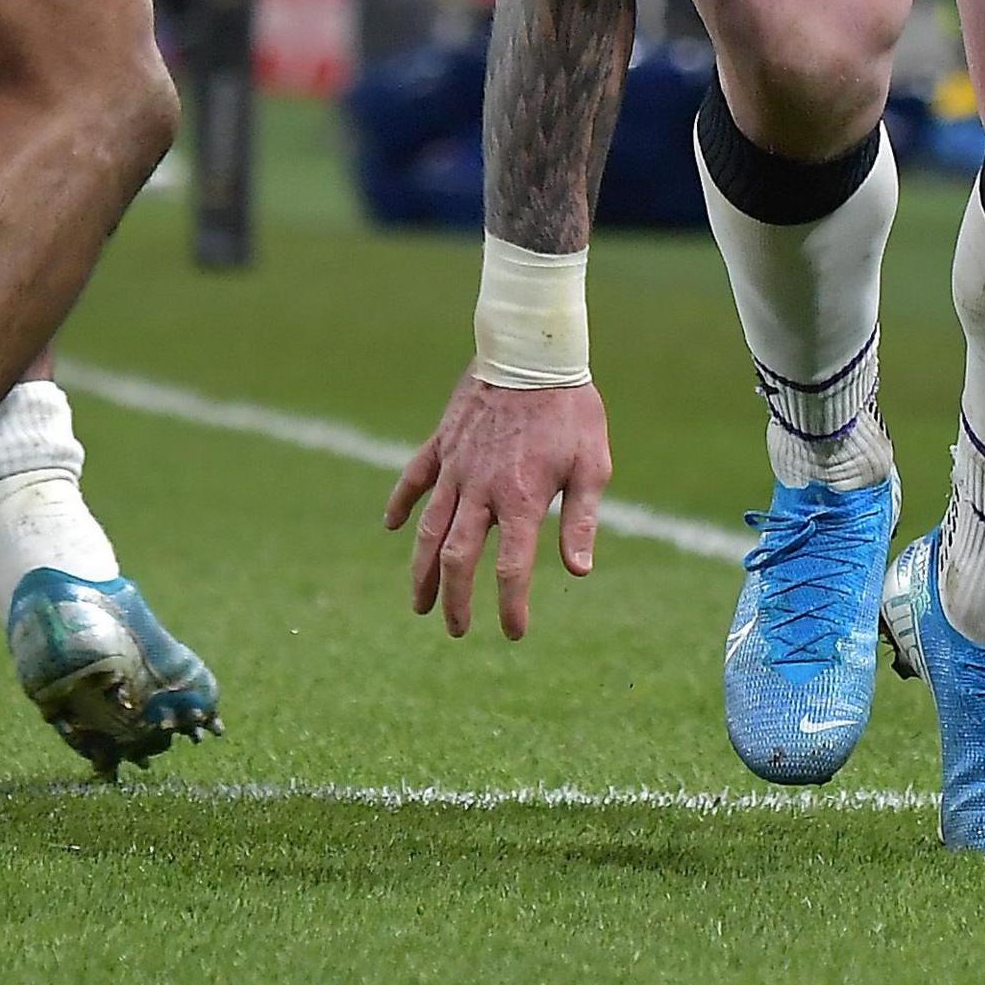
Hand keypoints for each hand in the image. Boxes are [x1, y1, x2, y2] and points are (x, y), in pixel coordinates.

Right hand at [384, 374, 610, 639]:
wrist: (534, 352)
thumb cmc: (572, 411)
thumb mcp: (592, 465)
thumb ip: (581, 519)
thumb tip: (578, 572)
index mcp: (522, 499)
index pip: (511, 568)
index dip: (510, 605)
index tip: (513, 632)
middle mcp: (481, 489)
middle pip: (457, 558)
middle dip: (454, 600)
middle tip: (456, 630)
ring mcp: (455, 467)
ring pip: (428, 529)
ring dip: (421, 571)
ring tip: (419, 604)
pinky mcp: (442, 444)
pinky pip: (413, 479)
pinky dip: (400, 504)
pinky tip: (391, 528)